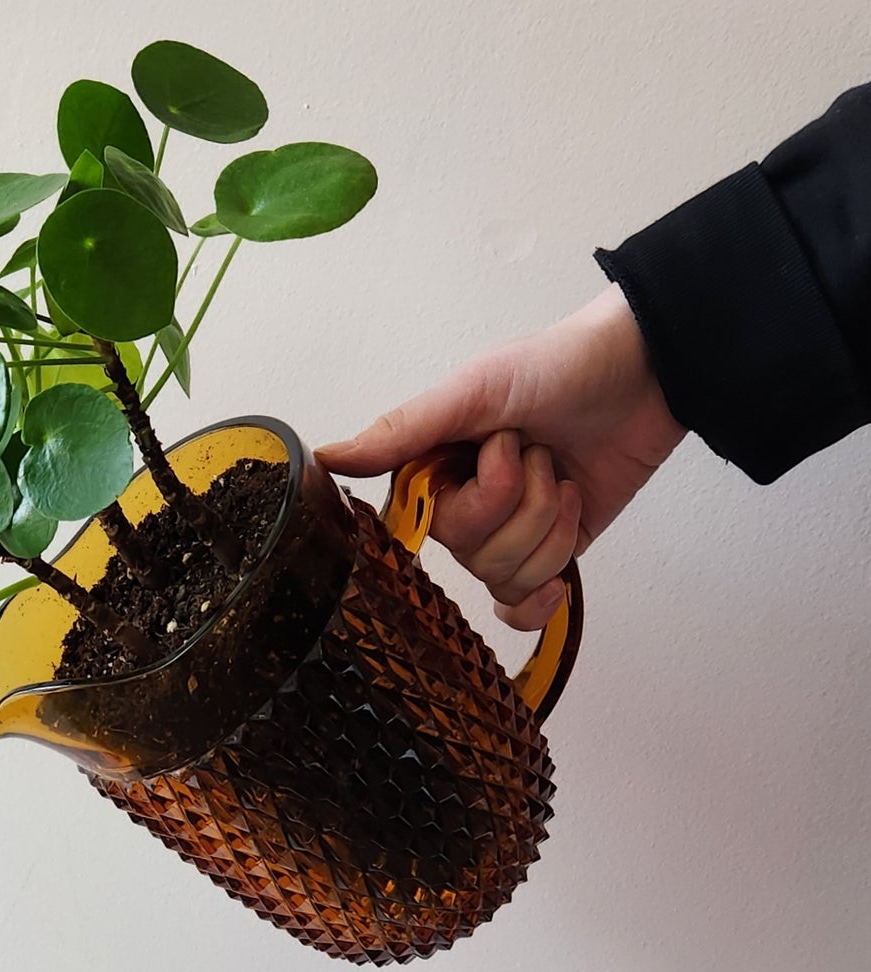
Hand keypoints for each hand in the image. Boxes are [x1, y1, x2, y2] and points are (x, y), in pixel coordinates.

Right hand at [315, 285, 685, 629]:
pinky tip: (558, 582)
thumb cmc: (557, 366)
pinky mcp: (551, 551)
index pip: (422, 523)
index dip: (473, 499)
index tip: (500, 450)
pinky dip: (538, 600)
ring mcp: (508, 531)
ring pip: (502, 576)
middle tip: (540, 451)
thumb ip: (401, 432)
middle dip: (520, 505)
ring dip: (548, 527)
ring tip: (564, 477)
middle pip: (468, 554)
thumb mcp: (472, 390)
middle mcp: (462, 502)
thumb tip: (324, 457)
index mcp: (434, 464)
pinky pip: (521, 604)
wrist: (648, 374)